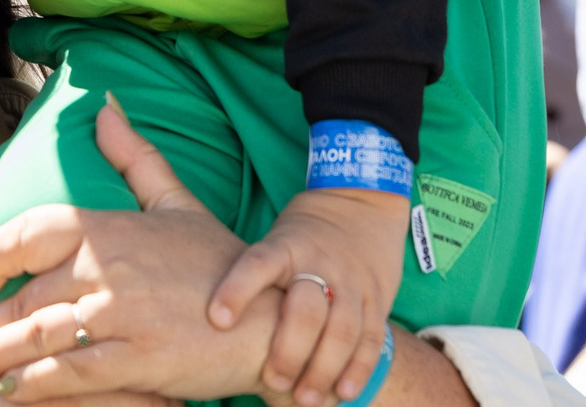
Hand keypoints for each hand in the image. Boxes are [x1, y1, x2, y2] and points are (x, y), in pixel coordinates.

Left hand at [0, 93, 280, 402]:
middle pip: (25, 293)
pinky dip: (29, 385)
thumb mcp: (178, 201)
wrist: (271, 317)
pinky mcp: (135, 360)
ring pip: (37, 336)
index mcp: (111, 226)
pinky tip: (10, 391)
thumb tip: (105, 105)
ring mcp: (120, 314)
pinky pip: (66, 374)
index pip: (28, 232)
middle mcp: (108, 267)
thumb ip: (136, 157)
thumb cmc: (221, 261)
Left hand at [210, 185, 404, 406]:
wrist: (362, 199)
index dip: (237, 289)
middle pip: (306, 309)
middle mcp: (320, 263)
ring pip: (342, 329)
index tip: (216, 318)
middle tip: (270, 381)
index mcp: (286, 245)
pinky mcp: (378, 298)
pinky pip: (371, 336)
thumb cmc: (302, 231)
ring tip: (305, 399)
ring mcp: (353, 282)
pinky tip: (345, 391)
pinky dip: (359, 367)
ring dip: (324, 368)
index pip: (258, 263)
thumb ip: (252, 272)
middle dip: (289, 350)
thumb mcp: (274, 235)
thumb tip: (207, 315)